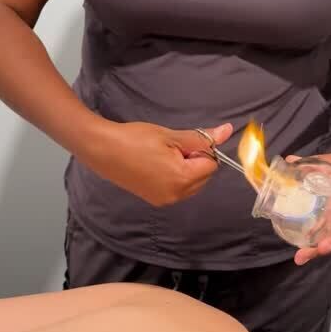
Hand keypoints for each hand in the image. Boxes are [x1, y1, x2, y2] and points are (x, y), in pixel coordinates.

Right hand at [86, 120, 233, 206]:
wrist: (103, 149)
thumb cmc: (134, 139)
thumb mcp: (171, 135)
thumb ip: (201, 138)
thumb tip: (227, 131)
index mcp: (182, 178)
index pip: (211, 165)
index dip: (201, 150)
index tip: (182, 142)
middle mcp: (176, 195)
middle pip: (204, 178)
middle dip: (195, 162)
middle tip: (171, 148)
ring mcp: (164, 200)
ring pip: (191, 184)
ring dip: (185, 170)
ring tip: (162, 156)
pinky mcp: (154, 200)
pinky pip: (177, 189)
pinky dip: (174, 177)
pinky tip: (156, 165)